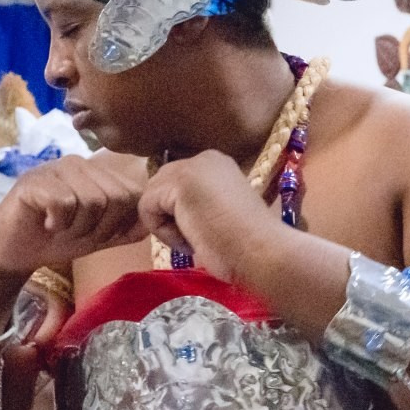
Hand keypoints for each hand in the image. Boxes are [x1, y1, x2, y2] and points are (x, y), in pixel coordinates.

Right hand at [0, 155, 146, 277]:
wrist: (12, 251)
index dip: (118, 223)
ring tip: (59, 229)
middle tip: (74, 233)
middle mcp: (78, 163)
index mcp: (95, 172)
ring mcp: (54, 169)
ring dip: (76, 228)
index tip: (96, 235)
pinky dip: (57, 223)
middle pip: (114, 197)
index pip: (130, 193)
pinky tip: (45, 224)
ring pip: (91, 200)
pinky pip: (64, 203)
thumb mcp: (98, 236)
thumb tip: (152, 222)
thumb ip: (125, 229)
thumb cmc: (55, 240)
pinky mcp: (33, 182)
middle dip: (98, 228)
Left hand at [137, 151, 282, 284]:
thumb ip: (199, 205)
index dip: (180, 215)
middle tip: (198, 237)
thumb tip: (175, 214)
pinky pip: (147, 208)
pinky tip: (190, 239)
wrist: (262, 251)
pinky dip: (163, 232)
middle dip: (170, 218)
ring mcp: (191, 167)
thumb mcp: (222, 214)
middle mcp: (203, 158)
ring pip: (151, 198)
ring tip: (196, 238)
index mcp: (217, 165)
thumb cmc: (249, 244)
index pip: (175, 185)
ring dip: (168, 227)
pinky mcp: (179, 183)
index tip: (207, 231)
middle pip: (159, 188)